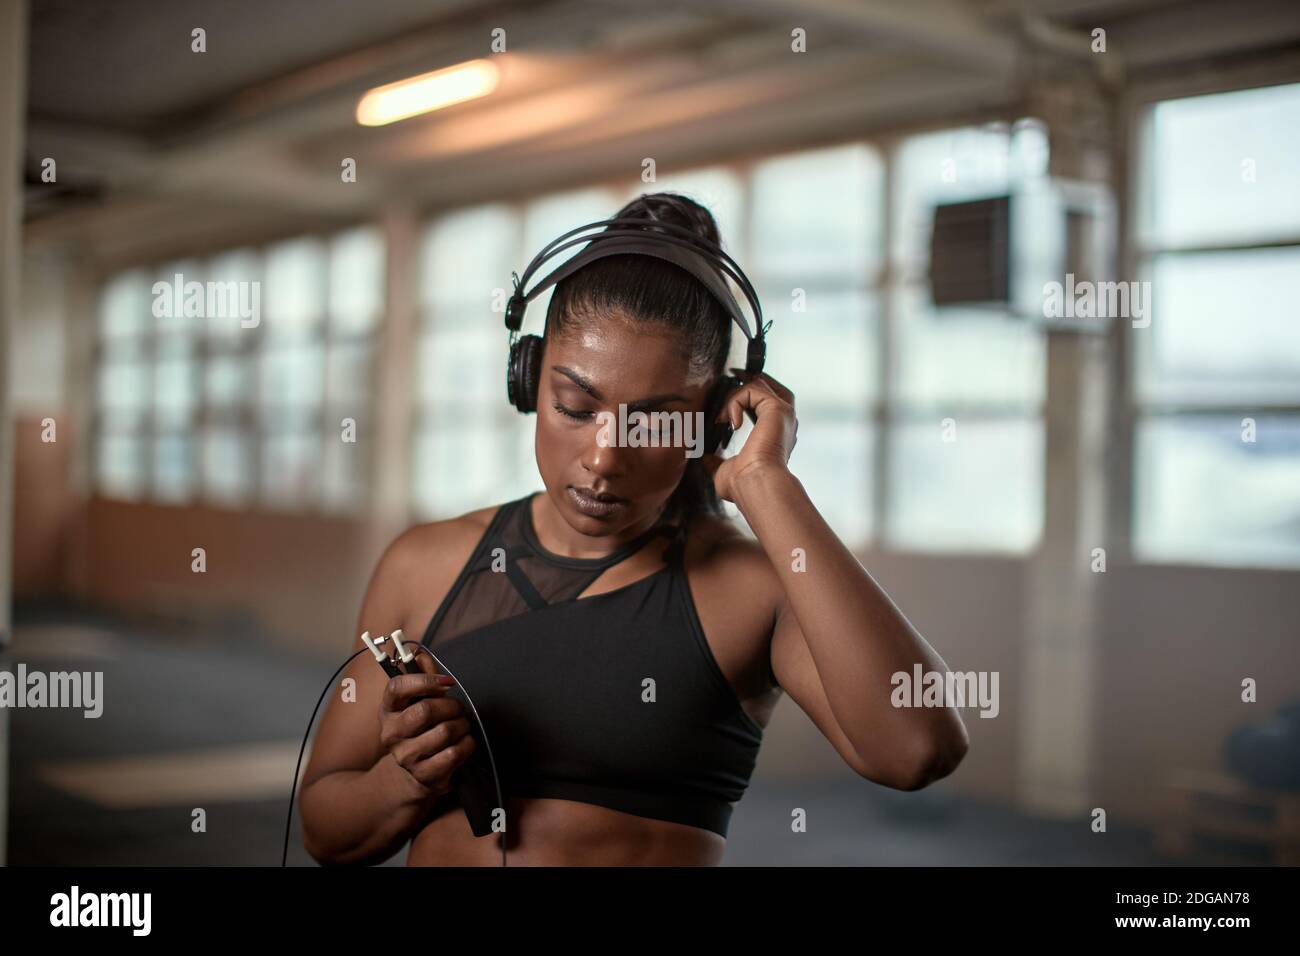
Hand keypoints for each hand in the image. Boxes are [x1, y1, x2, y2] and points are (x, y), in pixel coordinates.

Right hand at [377, 651, 476, 794]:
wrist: (413, 774)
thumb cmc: (420, 730)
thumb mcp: (417, 701)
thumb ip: (423, 676)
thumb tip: (419, 654)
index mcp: (388, 710)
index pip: (397, 687)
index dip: (425, 680)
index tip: (447, 682)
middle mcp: (392, 733)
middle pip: (426, 710)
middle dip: (452, 706)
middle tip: (458, 709)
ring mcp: (406, 757)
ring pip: (444, 732)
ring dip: (462, 725)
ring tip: (462, 725)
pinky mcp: (423, 775)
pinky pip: (454, 753)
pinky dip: (467, 744)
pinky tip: (463, 742)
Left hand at [702, 368, 797, 503]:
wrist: (755, 485)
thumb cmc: (743, 485)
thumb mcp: (723, 470)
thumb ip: (715, 460)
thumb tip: (703, 457)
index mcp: (774, 436)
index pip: (764, 405)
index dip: (745, 399)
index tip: (723, 406)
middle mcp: (783, 423)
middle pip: (769, 387)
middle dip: (746, 381)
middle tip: (727, 381)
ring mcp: (783, 414)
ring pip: (759, 385)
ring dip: (735, 395)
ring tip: (722, 417)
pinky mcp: (778, 409)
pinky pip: (753, 390)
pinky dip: (736, 400)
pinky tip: (730, 422)